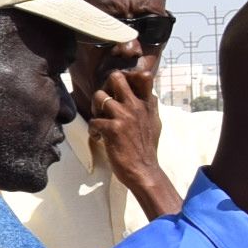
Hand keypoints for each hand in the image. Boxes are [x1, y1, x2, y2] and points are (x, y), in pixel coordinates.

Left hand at [87, 67, 167, 197]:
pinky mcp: (113, 128)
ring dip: (95, 109)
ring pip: (99, 96)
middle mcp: (137, 106)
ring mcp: (125, 116)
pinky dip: (93, 130)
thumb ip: (149, 107)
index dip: (127, 78)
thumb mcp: (154, 122)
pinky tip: (100, 138)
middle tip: (103, 104)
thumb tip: (149, 95)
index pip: (142, 77)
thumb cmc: (146, 148)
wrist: (144, 170)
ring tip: (100, 122)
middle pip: (116, 78)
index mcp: (148, 104)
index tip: (119, 91)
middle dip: (105, 87)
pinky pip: (94, 120)